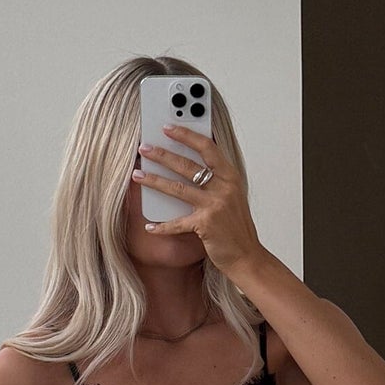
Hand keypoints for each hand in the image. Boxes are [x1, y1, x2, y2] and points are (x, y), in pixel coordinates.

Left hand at [131, 124, 264, 276]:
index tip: (168, 128)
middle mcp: (224, 187)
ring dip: (154, 181)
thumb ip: (215, 180)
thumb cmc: (236, 228)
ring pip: (178, 188)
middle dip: (162, 155)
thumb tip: (186, 166)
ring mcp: (215, 205)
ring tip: (137, 175)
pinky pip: (178, 223)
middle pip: (187, 165)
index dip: (186, 135)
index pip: (207, 147)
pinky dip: (162, 226)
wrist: (247, 257)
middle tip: (144, 149)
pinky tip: (149, 226)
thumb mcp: (231, 197)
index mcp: (230, 176)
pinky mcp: (206, 225)